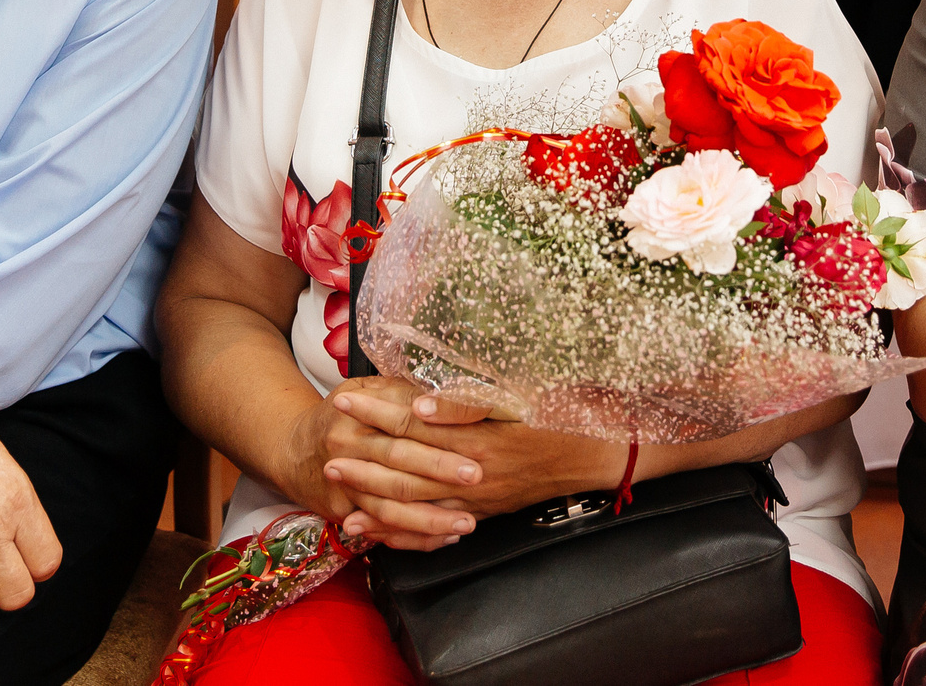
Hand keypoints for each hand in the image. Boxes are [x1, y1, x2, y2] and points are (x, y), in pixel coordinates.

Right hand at [273, 376, 482, 551]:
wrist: (291, 451)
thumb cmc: (340, 416)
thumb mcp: (363, 389)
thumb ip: (401, 390)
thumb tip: (446, 391)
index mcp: (357, 412)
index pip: (403, 418)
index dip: (437, 426)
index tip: (472, 435)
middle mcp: (347, 447)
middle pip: (398, 461)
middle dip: (439, 471)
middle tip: (477, 477)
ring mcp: (344, 484)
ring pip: (390, 506)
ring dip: (431, 518)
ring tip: (467, 523)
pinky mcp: (343, 511)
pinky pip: (382, 529)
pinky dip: (413, 538)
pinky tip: (443, 539)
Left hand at [341, 387, 623, 523]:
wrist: (598, 453)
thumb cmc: (561, 412)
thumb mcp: (518, 393)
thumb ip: (466, 400)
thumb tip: (420, 401)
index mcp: (478, 437)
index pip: (414, 423)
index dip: (376, 412)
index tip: (345, 400)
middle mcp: (473, 473)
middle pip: (406, 468)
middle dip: (364, 460)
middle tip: (326, 451)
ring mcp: (477, 499)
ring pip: (416, 505)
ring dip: (375, 499)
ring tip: (339, 496)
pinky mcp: (483, 513)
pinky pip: (436, 528)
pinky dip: (402, 531)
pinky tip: (376, 532)